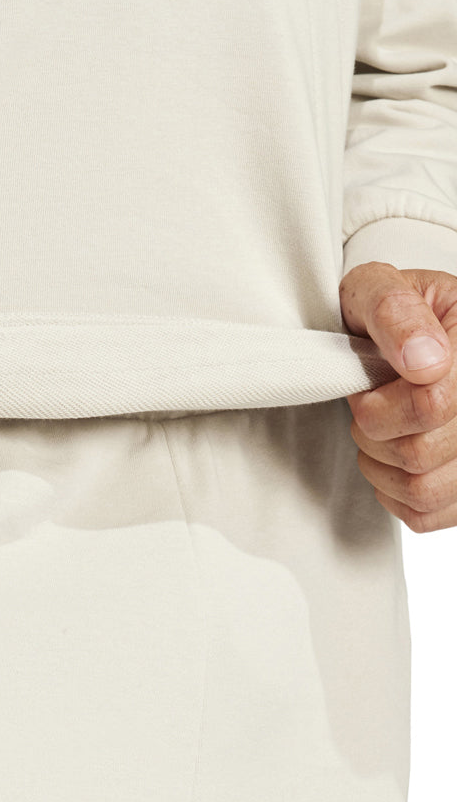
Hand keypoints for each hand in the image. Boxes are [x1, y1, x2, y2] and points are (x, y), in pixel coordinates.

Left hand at [340, 261, 456, 531]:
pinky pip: (427, 514)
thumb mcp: (377, 287)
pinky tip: (395, 456)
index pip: (431, 404)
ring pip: (424, 489)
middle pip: (421, 453)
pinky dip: (395, 493)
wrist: (403, 331)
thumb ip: (395, 313)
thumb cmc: (388, 311)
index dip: (379, 402)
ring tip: (383, 426)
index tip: (371, 379)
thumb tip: (425, 362)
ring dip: (381, 462)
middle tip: (371, 400)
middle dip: (374, 428)